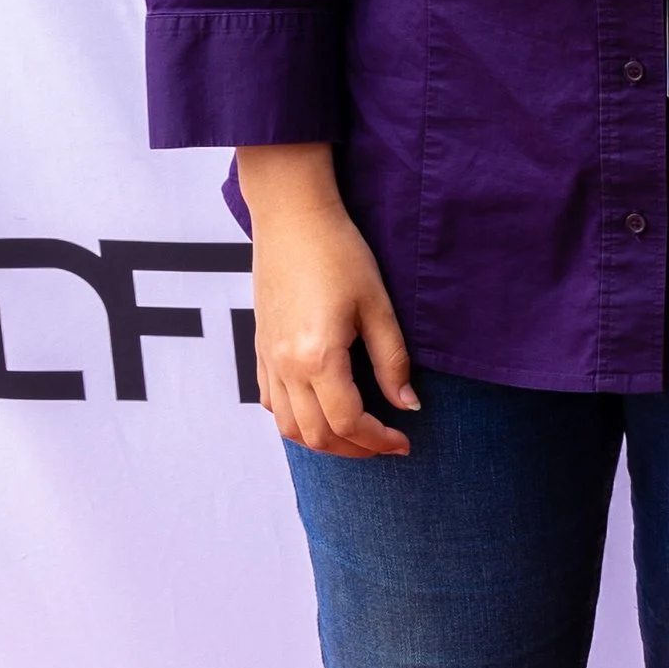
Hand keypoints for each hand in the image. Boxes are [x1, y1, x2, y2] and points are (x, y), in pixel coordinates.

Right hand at [238, 143, 418, 456]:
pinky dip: (296, 420)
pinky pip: (271, 402)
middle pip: (316, 434)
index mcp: (317, 357)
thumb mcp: (377, 305)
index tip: (405, 443)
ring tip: (357, 436)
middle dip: (355, 450)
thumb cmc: (339, 253)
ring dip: (324, 442)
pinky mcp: (259, 348)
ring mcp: (267, 359)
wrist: (293, 217)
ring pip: (288, 426)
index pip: (348, 422)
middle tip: (387, 445)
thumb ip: (392, 360)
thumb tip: (408, 405)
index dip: (379, 440)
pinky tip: (322, 411)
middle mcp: (285, 366)